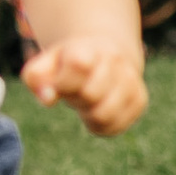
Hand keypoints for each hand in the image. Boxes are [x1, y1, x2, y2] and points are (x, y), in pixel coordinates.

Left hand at [21, 34, 147, 134]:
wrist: (103, 55)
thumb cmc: (66, 64)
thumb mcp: (45, 65)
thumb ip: (36, 78)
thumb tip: (48, 99)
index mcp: (89, 47)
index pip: (78, 64)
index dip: (63, 82)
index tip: (59, 83)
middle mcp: (115, 61)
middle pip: (90, 94)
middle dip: (75, 98)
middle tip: (74, 90)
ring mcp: (131, 80)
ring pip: (104, 114)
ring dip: (87, 114)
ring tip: (86, 101)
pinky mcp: (139, 100)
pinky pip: (114, 127)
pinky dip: (99, 124)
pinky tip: (97, 109)